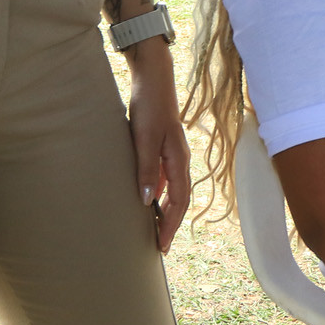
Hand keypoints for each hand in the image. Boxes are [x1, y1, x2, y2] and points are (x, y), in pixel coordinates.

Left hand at [127, 41, 190, 252]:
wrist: (153, 78)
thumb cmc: (149, 106)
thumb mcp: (144, 139)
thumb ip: (146, 169)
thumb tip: (147, 202)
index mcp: (178, 160)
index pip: (179, 201)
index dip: (170, 225)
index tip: (161, 246)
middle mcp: (179, 159)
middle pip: (180, 199)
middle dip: (170, 224)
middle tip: (158, 245)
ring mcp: (172, 153)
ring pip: (173, 189)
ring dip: (165, 210)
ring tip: (153, 228)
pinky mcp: (162, 146)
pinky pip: (164, 178)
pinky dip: (158, 193)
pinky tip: (146, 198)